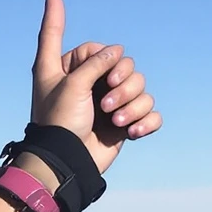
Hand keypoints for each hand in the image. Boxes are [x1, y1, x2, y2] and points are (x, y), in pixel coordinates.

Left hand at [30, 0, 160, 172]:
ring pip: (140, 89)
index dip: (101, 56)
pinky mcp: (124, 124)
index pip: (94, 49)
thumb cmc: (61, 123)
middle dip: (124, 83)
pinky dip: (147, 122)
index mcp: (71, 74)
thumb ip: (95, 63)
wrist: (67, 162)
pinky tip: (133, 132)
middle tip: (106, 103)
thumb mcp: (72, 85)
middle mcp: (91, 86)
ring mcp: (110, 105)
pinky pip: (151, 114)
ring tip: (115, 121)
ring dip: (132, 105)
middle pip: (125, 66)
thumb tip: (117, 51)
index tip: (101, 74)